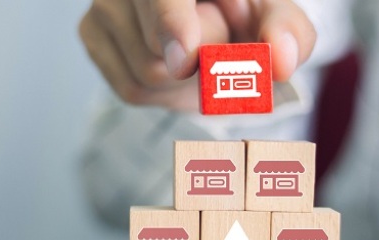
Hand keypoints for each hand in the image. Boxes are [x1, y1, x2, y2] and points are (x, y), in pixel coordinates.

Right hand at [78, 0, 316, 111]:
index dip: (171, 23)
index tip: (185, 57)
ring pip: (146, 77)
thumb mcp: (273, 14)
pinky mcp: (92, 34)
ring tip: (199, 48)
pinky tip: (177, 65)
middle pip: (159, 53)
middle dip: (202, 62)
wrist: (212, 10)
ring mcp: (103, 4)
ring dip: (185, 81)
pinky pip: (130, 88)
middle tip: (224, 35)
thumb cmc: (240, 8)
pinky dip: (164, 91)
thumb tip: (283, 61)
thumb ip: (287, 31)